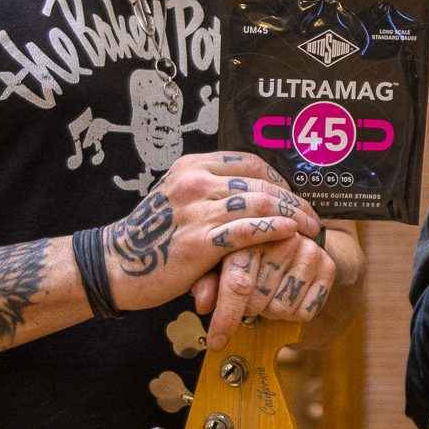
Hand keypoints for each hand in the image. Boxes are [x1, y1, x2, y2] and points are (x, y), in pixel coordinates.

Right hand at [101, 152, 321, 314]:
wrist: (116, 265)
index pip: (250, 163)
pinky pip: (247, 231)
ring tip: (309, 229)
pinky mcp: (199, 243)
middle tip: (312, 216)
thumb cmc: (152, 236)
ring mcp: (197, 212)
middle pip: (260, 183)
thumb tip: (254, 191)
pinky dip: (274, 229)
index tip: (293, 195)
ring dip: (292, 215)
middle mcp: (195, 183)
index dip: (279, 178)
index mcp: (192, 166)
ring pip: (260, 204)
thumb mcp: (177, 197)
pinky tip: (290, 234)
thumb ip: (211, 189)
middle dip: (293, 199)